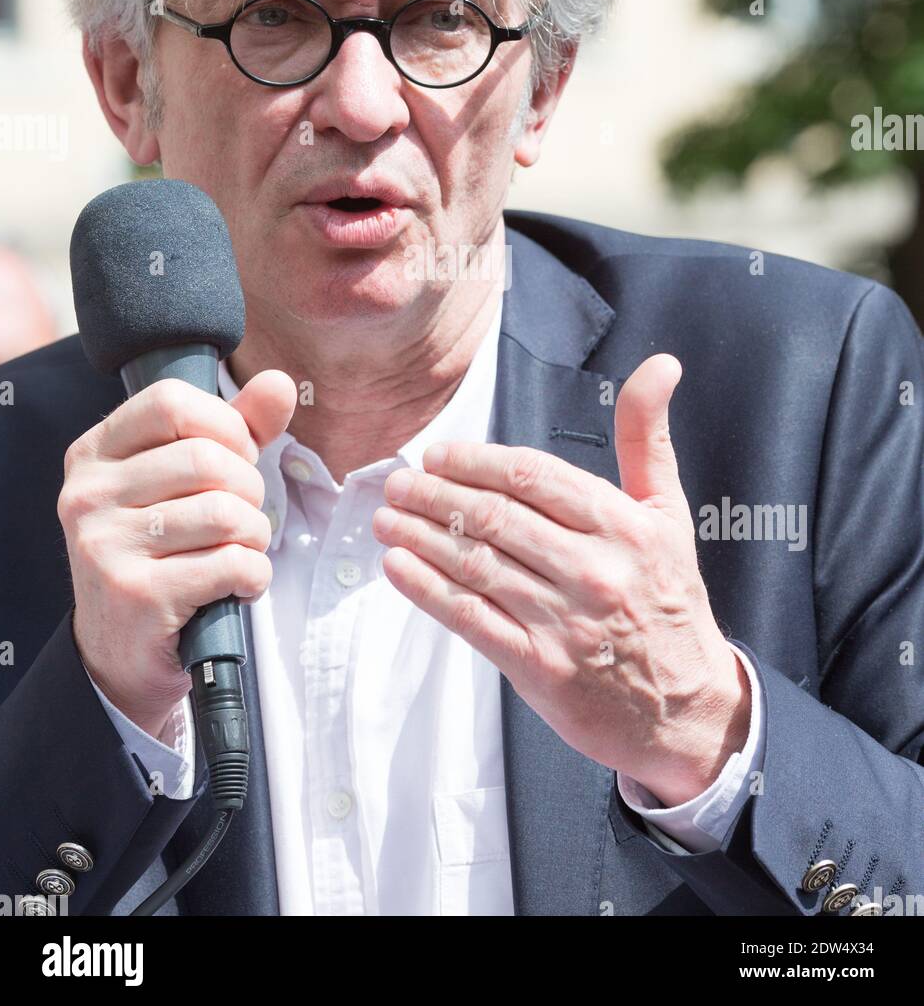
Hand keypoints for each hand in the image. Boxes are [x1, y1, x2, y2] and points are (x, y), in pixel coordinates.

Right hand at [59, 371, 296, 739]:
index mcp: (95, 453)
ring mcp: (106, 546)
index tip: (235, 457)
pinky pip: (230, 564)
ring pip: (224, 513)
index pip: (171, 401)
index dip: (224, 426)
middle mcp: (88, 494)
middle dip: (249, 488)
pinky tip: (239, 585)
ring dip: (256, 535)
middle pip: (206, 459)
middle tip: (244, 516)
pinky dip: (254, 574)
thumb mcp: (187, 482)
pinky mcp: (136, 596)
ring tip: (242, 551)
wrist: (120, 651)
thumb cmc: (163, 552)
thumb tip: (278, 383)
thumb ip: (236, 428)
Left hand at [373, 354, 749, 804]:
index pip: (533, 477)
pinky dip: (427, 590)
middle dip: (436, 495)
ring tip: (386, 518)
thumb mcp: (669, 514)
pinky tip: (398, 568)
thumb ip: (647, 438)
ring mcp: (566, 622)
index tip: (438, 455)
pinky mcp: (541, 667)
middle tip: (398, 483)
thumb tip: (659, 365)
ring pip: (476, 564)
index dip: (476, 462)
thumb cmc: (669, 599)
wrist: (687, 709)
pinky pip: (471, 618)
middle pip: (496, 518)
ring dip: (421, 537)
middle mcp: (595, 570)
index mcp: (625, 526)